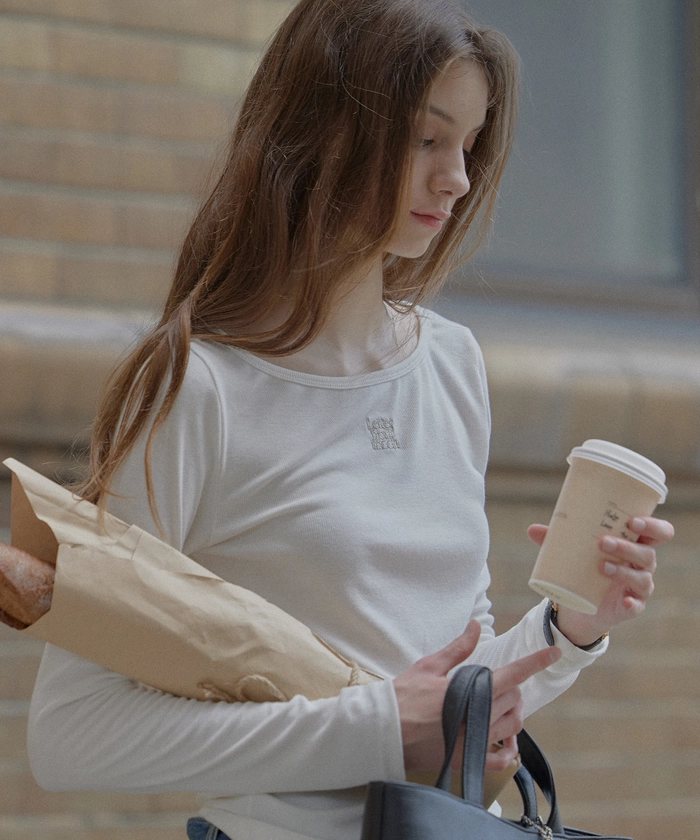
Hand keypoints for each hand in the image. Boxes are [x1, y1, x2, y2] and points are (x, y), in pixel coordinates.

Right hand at [393, 619, 560, 771]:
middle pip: (514, 699)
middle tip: (496, 682)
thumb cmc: (403, 697)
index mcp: (470, 690)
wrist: (383, 732)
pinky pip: (501, 759)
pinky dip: (508, 749)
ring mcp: (475, 741)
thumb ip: (458, 648)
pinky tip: (503, 739)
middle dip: (512, 688)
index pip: (513, 674)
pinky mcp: (468, 760)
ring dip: (511, 712)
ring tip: (497, 705)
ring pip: (512, 725)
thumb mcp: (429, 666)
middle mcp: (478, 717)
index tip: (554, 653)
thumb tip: (475, 626)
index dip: (536, 662)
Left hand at [528, 516, 673, 645]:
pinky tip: (624, 600)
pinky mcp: (631, 606)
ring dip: (623, 570)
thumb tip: (532, 530)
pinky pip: (637, 605)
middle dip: (628, 546)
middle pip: (648, 553)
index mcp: (635, 543)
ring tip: (600, 566)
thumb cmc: (583, 565)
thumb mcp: (571, 551)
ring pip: (642, 577)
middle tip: (603, 541)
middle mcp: (642, 564)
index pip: (658, 532)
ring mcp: (638, 586)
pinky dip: (632, 603)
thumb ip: (554, 539)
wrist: (578, 603)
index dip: (653, 525)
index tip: (633, 520)